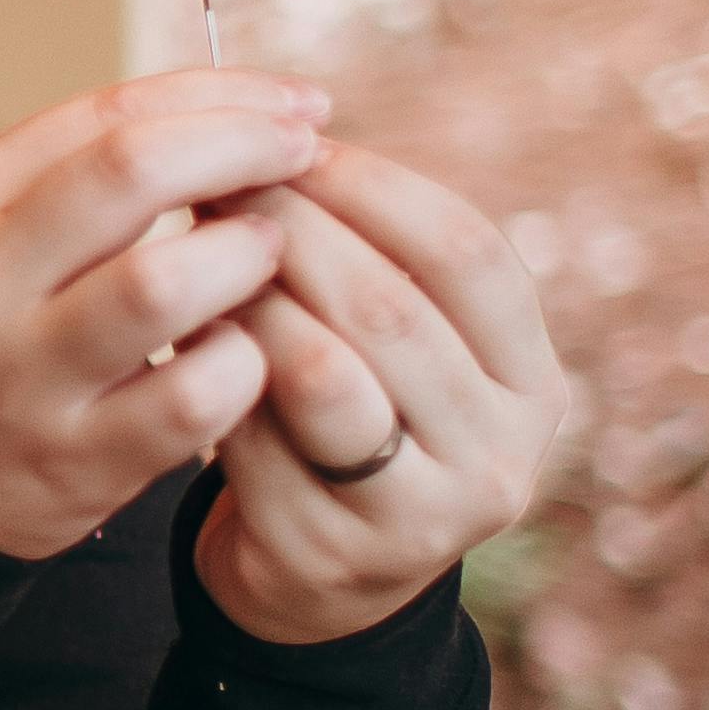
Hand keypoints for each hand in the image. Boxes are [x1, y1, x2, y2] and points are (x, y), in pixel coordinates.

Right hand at [0, 68, 328, 561]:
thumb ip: (54, 178)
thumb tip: (208, 117)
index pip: (103, 117)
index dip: (217, 96)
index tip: (287, 104)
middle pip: (134, 172)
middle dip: (246, 146)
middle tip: (302, 154)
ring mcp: (22, 382)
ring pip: (167, 282)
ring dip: (246, 254)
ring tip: (265, 254)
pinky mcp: (73, 466)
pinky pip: (192, 399)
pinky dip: (243, 364)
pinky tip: (245, 353)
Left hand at [198, 140, 561, 644]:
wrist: (317, 576)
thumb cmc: (353, 417)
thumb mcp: (396, 344)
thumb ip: (371, 258)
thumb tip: (269, 133)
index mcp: (532, 380)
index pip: (469, 252)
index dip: (376, 186)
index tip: (293, 138)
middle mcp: (502, 452)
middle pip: (392, 309)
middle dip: (295, 231)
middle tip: (218, 181)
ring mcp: (426, 517)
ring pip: (326, 376)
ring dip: (251, 301)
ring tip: (196, 253)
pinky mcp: (335, 557)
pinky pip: (260, 442)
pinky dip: (214, 377)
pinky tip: (176, 337)